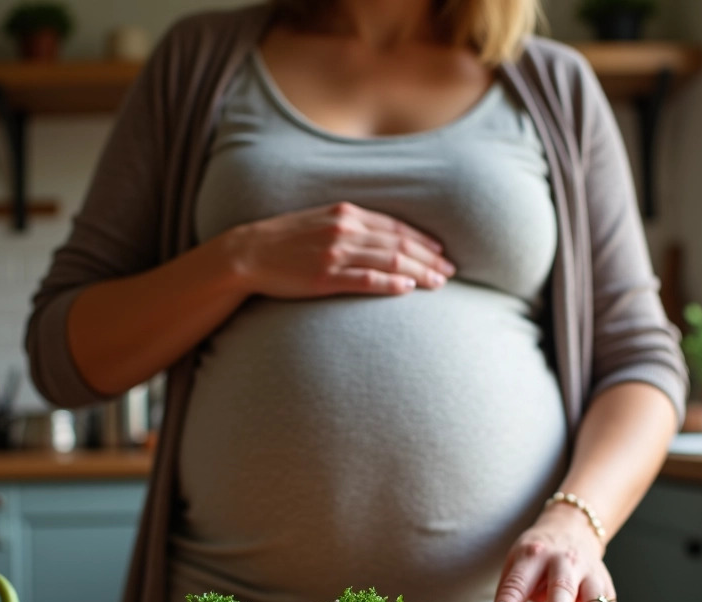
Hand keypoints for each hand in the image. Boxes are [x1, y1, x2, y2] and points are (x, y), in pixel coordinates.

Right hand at [219, 201, 454, 298]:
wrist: (249, 253)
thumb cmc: (285, 240)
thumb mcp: (321, 220)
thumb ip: (350, 224)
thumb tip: (381, 237)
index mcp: (346, 213)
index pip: (396, 227)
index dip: (424, 240)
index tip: (442, 253)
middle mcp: (345, 229)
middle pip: (400, 244)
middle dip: (430, 258)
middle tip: (452, 272)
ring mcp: (336, 253)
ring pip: (390, 261)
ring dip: (420, 272)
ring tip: (440, 283)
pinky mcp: (325, 277)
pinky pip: (366, 280)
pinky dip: (391, 284)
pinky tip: (409, 289)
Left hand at [490, 503, 616, 601]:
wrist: (572, 528)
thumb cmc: (538, 554)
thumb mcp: (517, 562)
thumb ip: (510, 591)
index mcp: (534, 555)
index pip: (520, 580)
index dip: (509, 600)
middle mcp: (564, 561)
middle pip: (562, 586)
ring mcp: (588, 571)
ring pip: (593, 596)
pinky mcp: (605, 584)